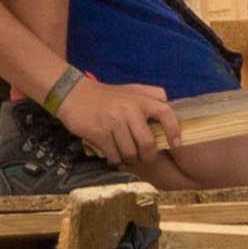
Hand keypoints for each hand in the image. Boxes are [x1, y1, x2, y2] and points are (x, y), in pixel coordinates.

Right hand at [56, 73, 176, 162]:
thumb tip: (169, 103)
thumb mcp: (129, 88)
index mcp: (139, 99)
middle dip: (148, 156)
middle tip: (144, 158)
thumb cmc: (104, 95)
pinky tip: (112, 154)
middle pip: (147, 143)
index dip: (173, 130)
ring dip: (129, 159)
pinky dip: (115, 160)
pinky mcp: (100, 133)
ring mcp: (113, 122)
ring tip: (125, 155)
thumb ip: (149, 94)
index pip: (165, 113)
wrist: (72, 94)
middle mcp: (128, 110)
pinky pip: (114, 156)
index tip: (175, 144)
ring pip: (130, 153)